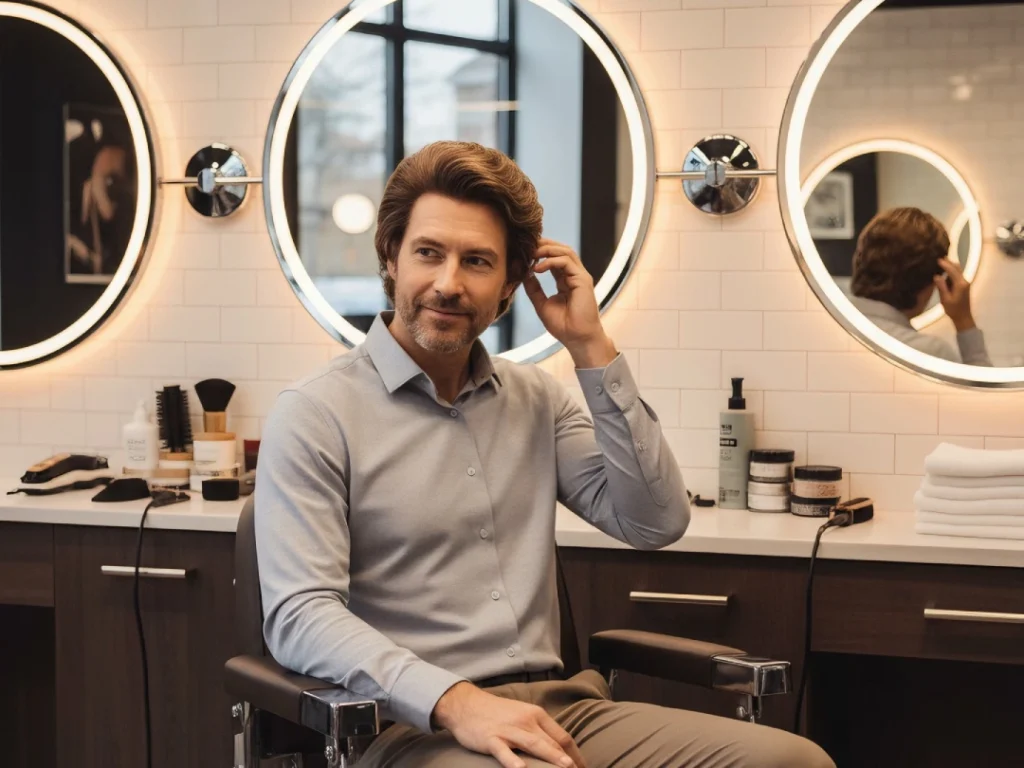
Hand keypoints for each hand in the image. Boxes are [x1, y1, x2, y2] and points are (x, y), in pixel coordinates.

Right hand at [432, 682, 586, 767]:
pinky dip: (512, 761)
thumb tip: (558, 748)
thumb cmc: (496, 713)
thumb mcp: (522, 715)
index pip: (562, 736)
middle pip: (552, 742)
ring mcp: (508, 730)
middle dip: (568, 761)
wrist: (465, 703)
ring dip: (551, 757)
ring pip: (533, 744)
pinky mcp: (491, 738)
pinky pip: (503, 751)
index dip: (576, 754)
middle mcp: (525, 721)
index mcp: (536, 715)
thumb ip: (538, 729)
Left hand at [522, 239, 616, 367]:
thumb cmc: (563, 326)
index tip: (523, 253)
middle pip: (561, 250)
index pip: (554, 258)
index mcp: (566, 280)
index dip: (540, 252)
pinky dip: (550, 261)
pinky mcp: (583, 280)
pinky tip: (537, 268)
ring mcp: (580, 276)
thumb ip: (534, 289)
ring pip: (565, 252)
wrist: (577, 339)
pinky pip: (567, 262)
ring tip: (531, 253)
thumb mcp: (542, 304)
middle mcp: (574, 275)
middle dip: (543, 244)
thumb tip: (524, 274)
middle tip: (527, 245)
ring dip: (547, 249)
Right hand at [934, 257, 975, 331]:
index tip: (938, 259)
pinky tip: (946, 271)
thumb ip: (942, 287)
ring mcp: (965, 283)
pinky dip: (952, 270)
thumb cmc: (953, 309)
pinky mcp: (964, 286)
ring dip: (951, 265)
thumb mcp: (945, 299)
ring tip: (942, 261)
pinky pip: (958, 275)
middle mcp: (964, 281)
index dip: (945, 264)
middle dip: (949, 262)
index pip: (952, 271)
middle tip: (940, 257)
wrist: (963, 317)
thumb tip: (937, 276)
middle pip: (957, 268)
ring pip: (959, 270)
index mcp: (960, 284)